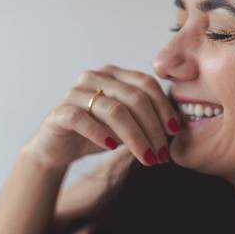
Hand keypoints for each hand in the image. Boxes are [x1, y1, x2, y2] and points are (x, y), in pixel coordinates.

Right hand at [24, 64, 182, 169]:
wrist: (57, 147)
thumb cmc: (96, 133)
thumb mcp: (127, 125)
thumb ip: (147, 119)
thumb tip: (177, 127)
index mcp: (115, 75)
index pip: (147, 84)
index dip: (164, 108)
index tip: (175, 133)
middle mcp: (95, 77)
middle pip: (134, 98)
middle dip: (153, 128)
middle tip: (162, 154)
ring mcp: (76, 93)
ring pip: (114, 110)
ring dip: (135, 137)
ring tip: (146, 158)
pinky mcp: (60, 112)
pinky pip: (83, 119)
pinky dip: (101, 134)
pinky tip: (112, 148)